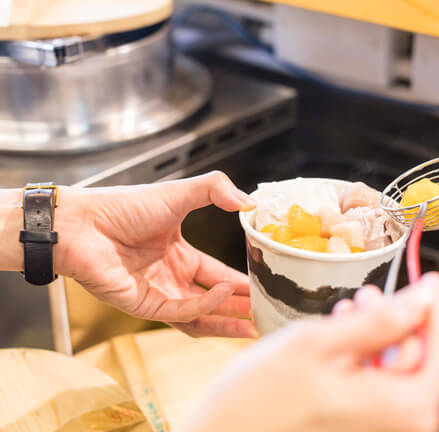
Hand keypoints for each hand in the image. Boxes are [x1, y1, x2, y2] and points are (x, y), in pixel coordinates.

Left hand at [53, 171, 257, 337]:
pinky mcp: (145, 306)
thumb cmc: (123, 207)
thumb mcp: (178, 193)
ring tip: (254, 323)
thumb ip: (215, 190)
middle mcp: (172, 278)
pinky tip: (224, 292)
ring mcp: (159, 294)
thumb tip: (249, 203)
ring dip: (227, 320)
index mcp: (180, 256)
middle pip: (214, 301)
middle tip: (267, 310)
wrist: (83, 222)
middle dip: (240, 307)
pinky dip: (206, 304)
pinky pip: (182, 311)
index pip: (218, 275)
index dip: (242, 282)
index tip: (265, 284)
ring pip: (201, 316)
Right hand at [183, 272, 438, 431]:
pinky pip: (376, 383)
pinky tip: (340, 336)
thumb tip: (423, 300)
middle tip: (369, 293)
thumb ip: (381, 321)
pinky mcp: (361, 426)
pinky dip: (363, 355)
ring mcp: (380, 428)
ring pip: (394, 367)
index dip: (435, 307)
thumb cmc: (264, 397)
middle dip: (396, 319)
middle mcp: (401, 426)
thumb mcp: (322, 343)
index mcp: (404, 408)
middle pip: (417, 357)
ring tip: (347, 312)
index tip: (430, 279)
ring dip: (376, 334)